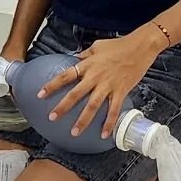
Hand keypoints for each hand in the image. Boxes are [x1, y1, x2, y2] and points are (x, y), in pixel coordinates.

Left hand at [42, 33, 159, 140]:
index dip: (52, 85)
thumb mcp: (96, 46)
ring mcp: (108, 85)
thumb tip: (75, 60)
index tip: (40, 95)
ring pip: (93, 106)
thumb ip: (85, 55)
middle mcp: (95, 77)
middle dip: (63, 107)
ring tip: (74, 132)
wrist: (140, 47)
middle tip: (52, 117)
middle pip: (76, 94)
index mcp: (87, 65)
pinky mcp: (121, 91)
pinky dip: (109, 123)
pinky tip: (104, 134)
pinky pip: (114, 110)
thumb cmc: (118, 45)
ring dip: (83, 120)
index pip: (65, 76)